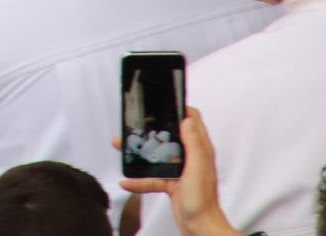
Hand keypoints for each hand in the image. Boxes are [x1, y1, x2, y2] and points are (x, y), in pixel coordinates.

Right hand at [119, 108, 239, 235]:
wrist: (200, 229)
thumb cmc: (203, 203)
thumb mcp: (197, 169)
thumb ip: (194, 144)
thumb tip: (187, 120)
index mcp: (199, 149)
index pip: (192, 120)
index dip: (179, 109)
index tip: (164, 102)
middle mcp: (190, 157)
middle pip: (169, 135)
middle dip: (152, 128)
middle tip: (137, 122)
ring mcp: (180, 170)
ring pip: (157, 155)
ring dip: (140, 152)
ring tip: (123, 146)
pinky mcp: (171, 183)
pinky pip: (151, 177)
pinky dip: (139, 179)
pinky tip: (127, 181)